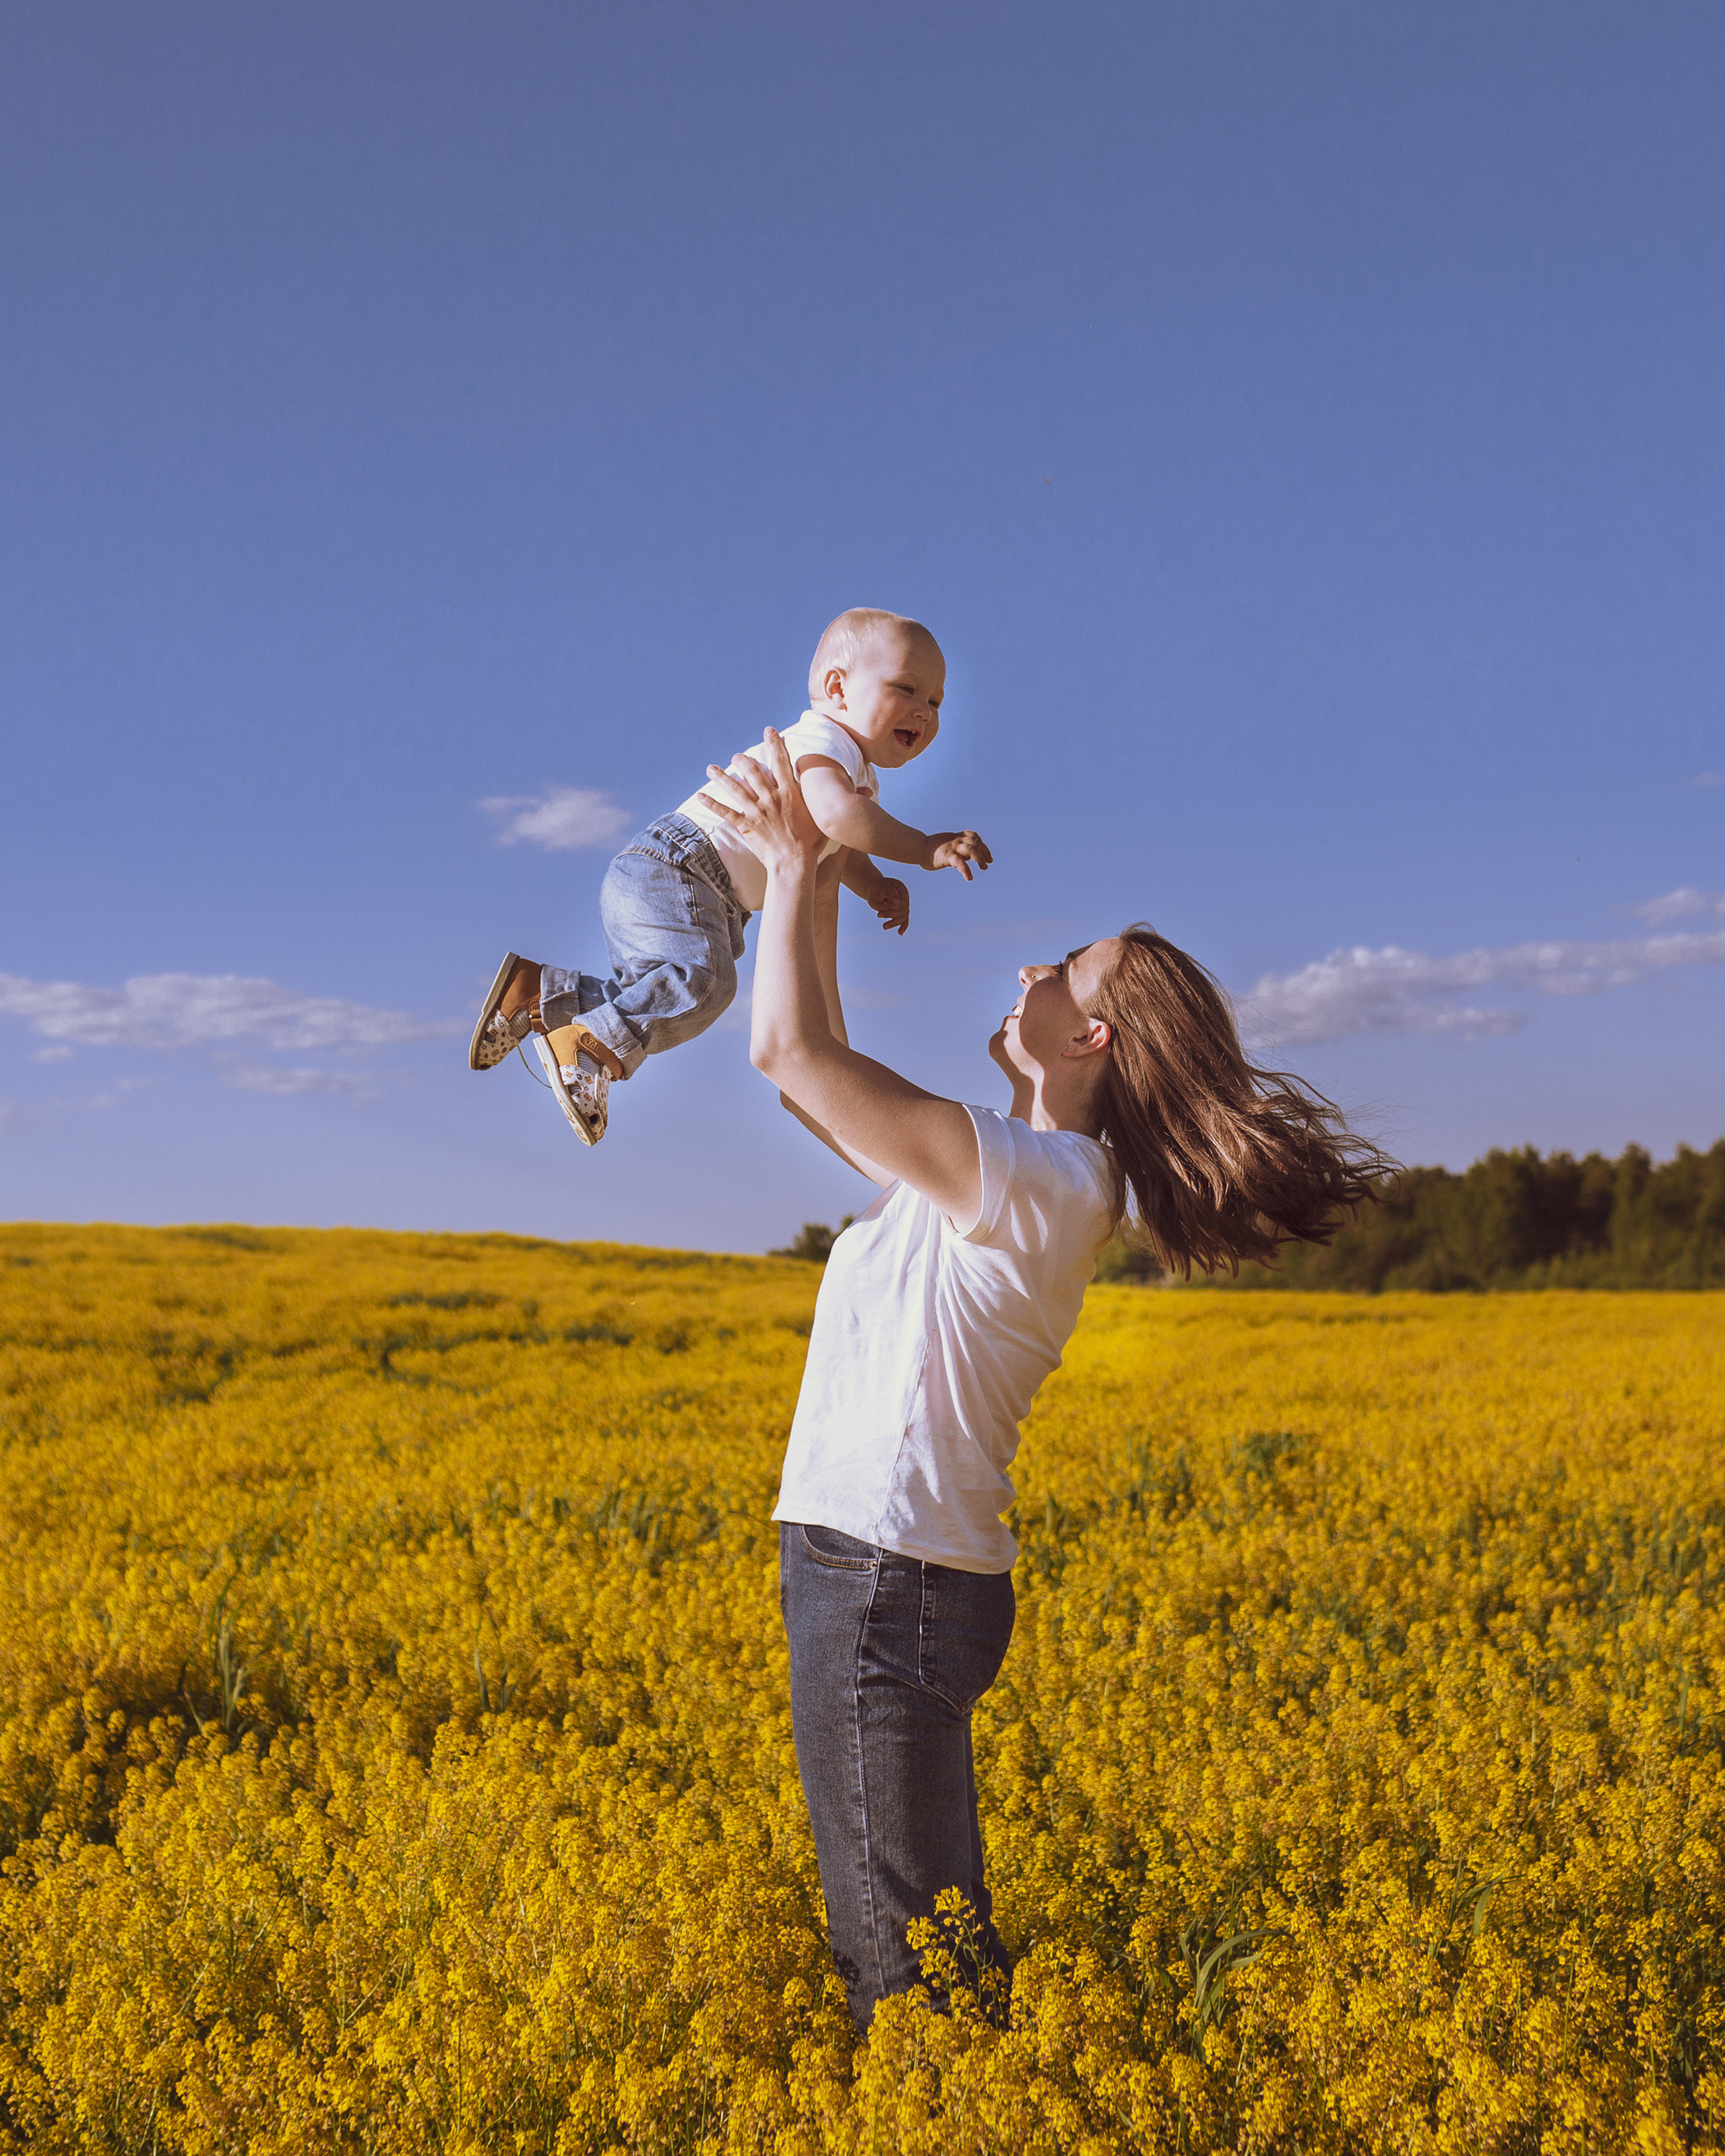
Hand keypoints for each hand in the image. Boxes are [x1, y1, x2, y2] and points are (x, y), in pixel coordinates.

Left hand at [697, 730, 822, 872]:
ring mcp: (757, 811)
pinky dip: (712, 804)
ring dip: (722, 777)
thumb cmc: (812, 843)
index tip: (769, 731)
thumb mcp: (821, 817)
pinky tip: (700, 796)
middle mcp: (771, 798)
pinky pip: (725, 812)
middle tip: (737, 756)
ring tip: (711, 768)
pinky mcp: (746, 825)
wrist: (794, 863)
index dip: (775, 744)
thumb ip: (820, 800)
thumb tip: (839, 789)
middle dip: (744, 760)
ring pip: (735, 788)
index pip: (782, 762)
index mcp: (789, 793)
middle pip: (754, 772)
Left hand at [866, 877, 910, 935]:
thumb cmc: (875, 889)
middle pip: (903, 910)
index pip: (902, 902)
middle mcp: (905, 897)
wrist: (872, 890)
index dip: (894, 906)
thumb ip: (890, 893)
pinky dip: (903, 927)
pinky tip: (900, 933)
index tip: (884, 904)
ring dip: (894, 923)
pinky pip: (904, 920)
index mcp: (901, 890)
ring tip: (884, 927)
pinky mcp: (900, 911)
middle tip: (878, 915)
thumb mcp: (880, 889)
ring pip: (903, 917)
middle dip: (891, 914)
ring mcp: (903, 905)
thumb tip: (898, 901)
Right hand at [925, 830, 992, 881]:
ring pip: (971, 850)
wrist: (919, 848)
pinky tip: (969, 877)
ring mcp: (953, 847)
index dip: (983, 845)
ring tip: (984, 868)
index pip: (975, 837)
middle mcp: (957, 840)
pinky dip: (966, 870)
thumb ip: (960, 849)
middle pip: (976, 842)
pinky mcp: (947, 856)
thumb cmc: (933, 848)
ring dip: (980, 858)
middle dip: (985, 852)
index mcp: (957, 837)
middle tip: (989, 862)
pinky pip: (960, 862)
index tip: (988, 856)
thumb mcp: (949, 845)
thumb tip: (970, 857)